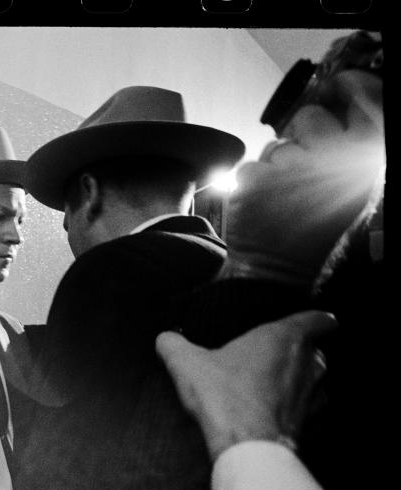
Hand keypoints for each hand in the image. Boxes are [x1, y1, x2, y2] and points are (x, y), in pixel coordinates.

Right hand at [155, 311, 336, 460]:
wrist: (247, 446)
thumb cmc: (224, 397)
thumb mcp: (186, 364)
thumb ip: (173, 345)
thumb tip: (165, 338)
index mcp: (283, 338)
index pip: (318, 320)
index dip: (317, 320)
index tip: (315, 322)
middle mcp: (307, 364)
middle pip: (316, 351)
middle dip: (300, 353)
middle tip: (273, 358)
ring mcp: (314, 396)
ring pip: (317, 381)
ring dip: (302, 381)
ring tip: (276, 387)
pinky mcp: (313, 424)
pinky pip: (312, 410)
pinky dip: (299, 410)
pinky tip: (277, 415)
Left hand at [221, 69, 383, 286]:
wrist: (277, 269)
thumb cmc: (314, 231)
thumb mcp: (351, 192)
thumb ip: (351, 151)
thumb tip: (341, 105)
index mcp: (362, 159)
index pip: (362, 100)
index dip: (345, 95)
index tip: (334, 100)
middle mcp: (332, 158)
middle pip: (311, 117)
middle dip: (302, 137)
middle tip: (302, 171)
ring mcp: (293, 167)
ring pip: (277, 145)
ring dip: (276, 165)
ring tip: (283, 196)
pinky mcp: (257, 178)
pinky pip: (252, 165)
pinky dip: (252, 182)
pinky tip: (263, 204)